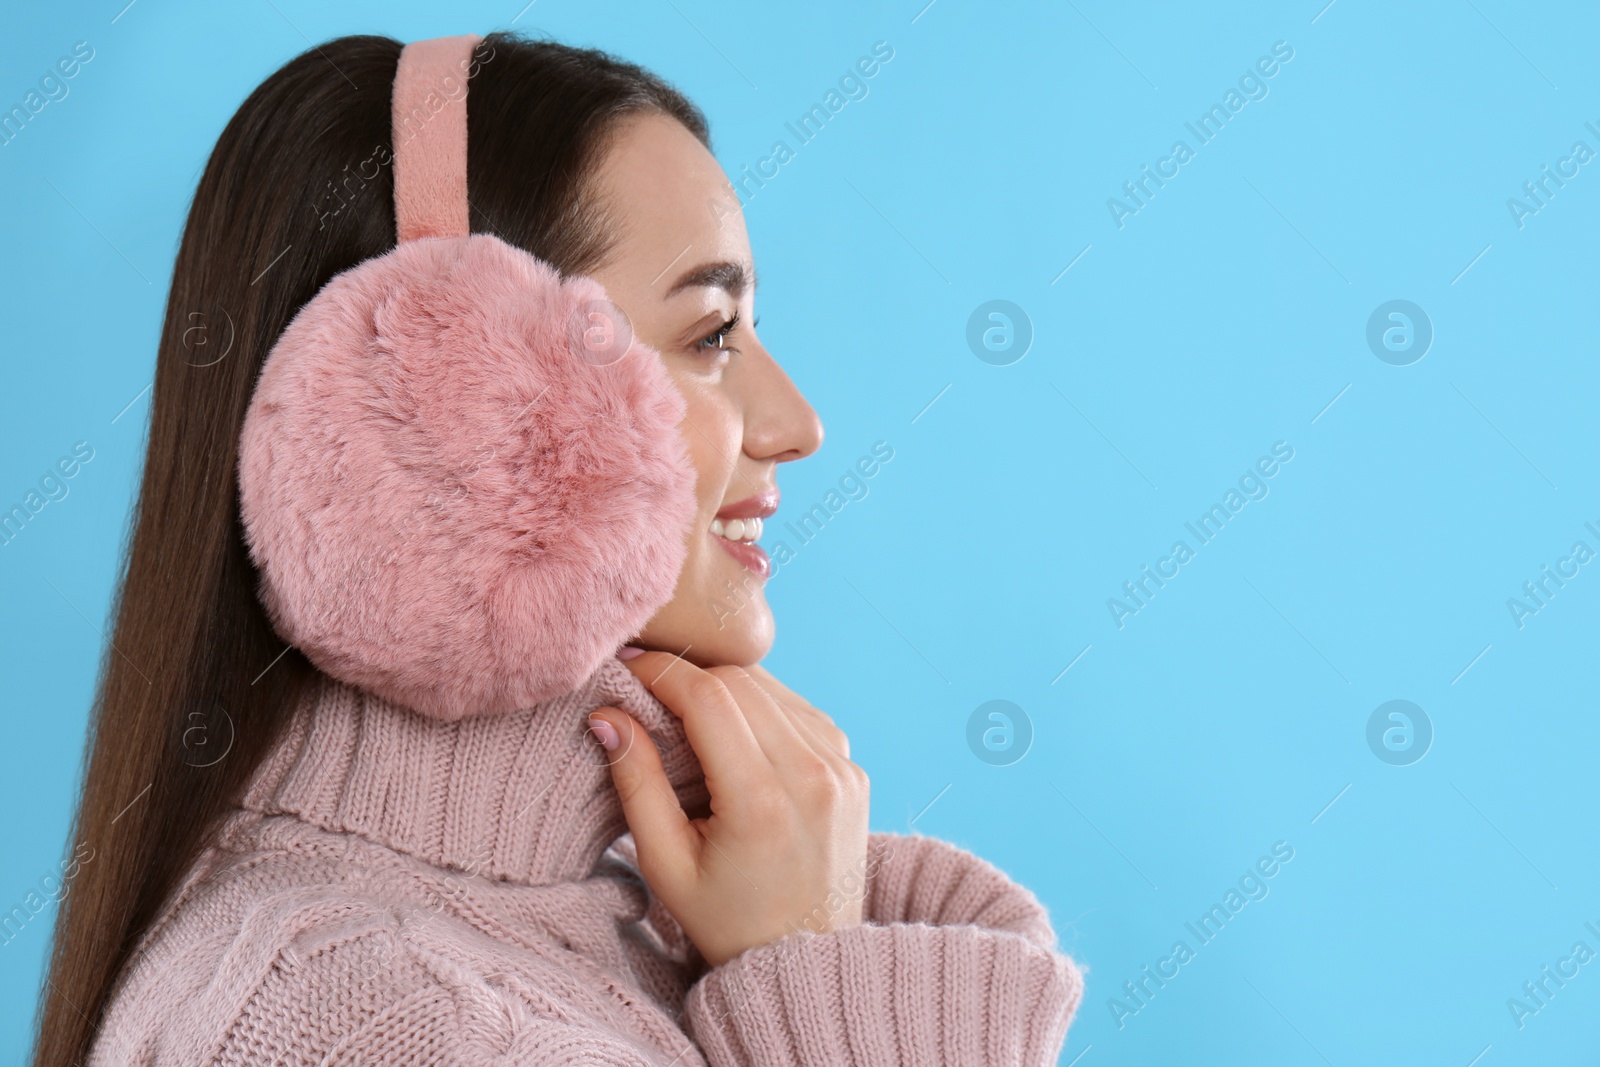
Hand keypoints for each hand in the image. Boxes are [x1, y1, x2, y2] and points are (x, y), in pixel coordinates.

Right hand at [587, 652, 869, 966]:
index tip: (627, 668)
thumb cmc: (727, 921)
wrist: (806, 961)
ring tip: (686, 714)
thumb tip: (607, 715)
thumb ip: (636, 783)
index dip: (662, 671)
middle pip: (742, 681)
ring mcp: (842, 769)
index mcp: (762, 800)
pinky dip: (762, 708)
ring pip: (773, 688)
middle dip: (690, 674)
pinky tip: (735, 736)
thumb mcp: (666, 865)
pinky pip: (800, 711)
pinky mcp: (853, 770)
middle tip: (648, 690)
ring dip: (726, 688)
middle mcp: (812, 775)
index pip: (710, 696)